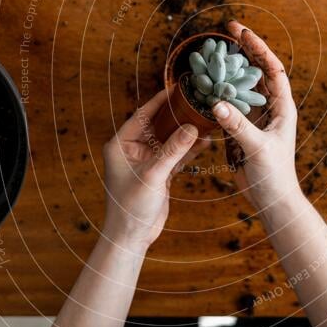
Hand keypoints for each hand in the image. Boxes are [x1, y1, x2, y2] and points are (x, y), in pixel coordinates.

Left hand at [102, 88, 208, 248]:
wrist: (131, 237)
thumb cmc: (131, 207)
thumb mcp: (153, 175)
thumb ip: (173, 150)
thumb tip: (192, 127)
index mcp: (121, 144)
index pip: (142, 115)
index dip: (160, 101)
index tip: (177, 89)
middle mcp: (132, 149)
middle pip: (158, 125)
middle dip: (177, 115)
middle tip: (196, 101)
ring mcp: (147, 161)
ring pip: (169, 140)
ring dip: (185, 132)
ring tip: (205, 119)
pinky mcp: (159, 172)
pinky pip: (175, 155)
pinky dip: (188, 149)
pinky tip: (205, 140)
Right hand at [212, 21, 299, 210]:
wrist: (271, 199)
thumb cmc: (274, 175)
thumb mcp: (257, 148)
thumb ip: (238, 126)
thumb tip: (217, 104)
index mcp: (282, 107)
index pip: (271, 68)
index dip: (258, 48)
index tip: (241, 31)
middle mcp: (269, 108)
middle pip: (256, 71)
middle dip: (244, 50)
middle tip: (226, 30)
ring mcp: (255, 118)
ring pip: (241, 86)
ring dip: (230, 69)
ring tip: (214, 51)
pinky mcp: (241, 129)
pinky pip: (229, 105)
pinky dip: (218, 93)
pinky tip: (205, 84)